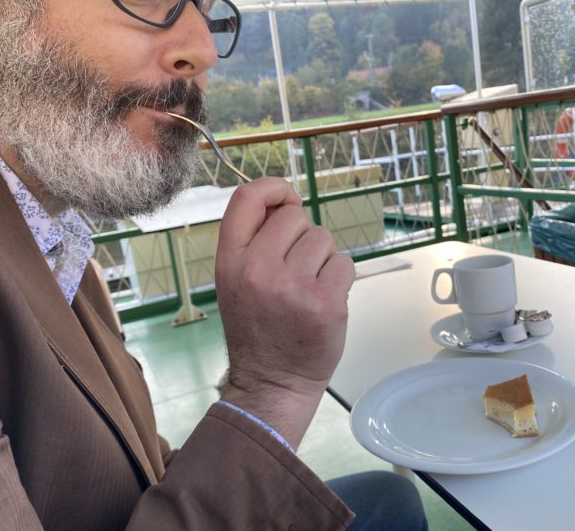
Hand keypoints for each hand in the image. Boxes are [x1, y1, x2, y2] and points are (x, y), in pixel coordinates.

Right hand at [215, 177, 354, 446]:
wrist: (272, 384)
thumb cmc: (258, 329)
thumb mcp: (235, 282)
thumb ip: (253, 242)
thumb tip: (285, 202)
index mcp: (230, 261)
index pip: (246, 198)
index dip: (272, 189)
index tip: (285, 201)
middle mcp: (257, 268)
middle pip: (294, 216)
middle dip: (301, 237)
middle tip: (295, 270)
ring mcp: (293, 285)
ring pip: (323, 238)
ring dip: (322, 259)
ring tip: (308, 289)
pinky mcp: (326, 301)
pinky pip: (344, 262)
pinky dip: (340, 278)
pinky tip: (324, 301)